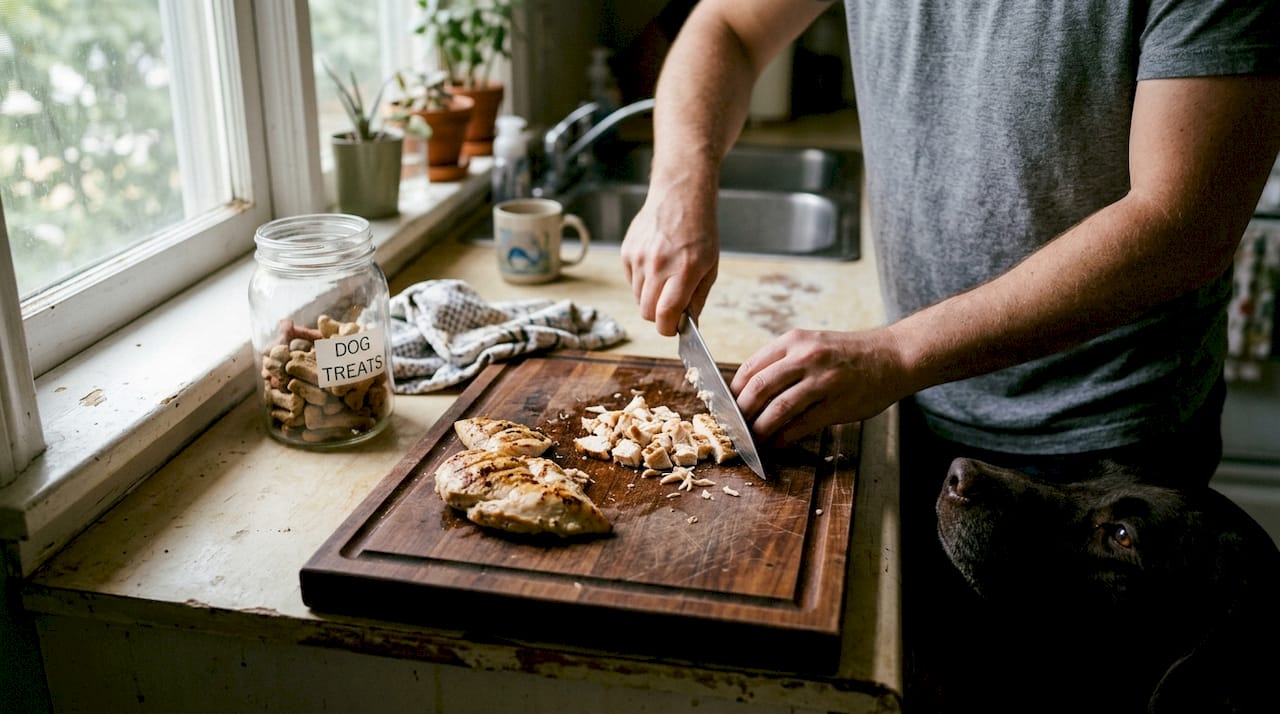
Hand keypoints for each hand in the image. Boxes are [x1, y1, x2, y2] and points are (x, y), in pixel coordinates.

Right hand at [620, 182, 720, 336]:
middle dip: (659, 317)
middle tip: (670, 308)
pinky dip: (641, 282)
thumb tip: (688, 323)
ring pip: (637, 298)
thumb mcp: (710, 266)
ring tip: (665, 279)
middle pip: (647, 312)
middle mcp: (658, 265)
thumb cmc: (700, 231)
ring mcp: (639, 258)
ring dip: (650, 298)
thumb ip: (698, 298)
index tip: (673, 329)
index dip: (668, 329)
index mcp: (684, 270)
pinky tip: (655, 265)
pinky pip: (630, 281)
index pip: (665, 315)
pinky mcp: (627, 252)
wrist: (679, 196)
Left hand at [731, 327, 910, 445]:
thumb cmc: (847, 354)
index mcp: (793, 341)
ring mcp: (823, 381)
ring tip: (753, 441)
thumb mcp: (811, 345)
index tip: (726, 408)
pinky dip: (784, 438)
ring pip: (778, 408)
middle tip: (735, 428)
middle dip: (741, 413)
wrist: (892, 357)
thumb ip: (782, 364)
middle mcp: (805, 357)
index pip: (750, 368)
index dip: (733, 393)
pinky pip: (802, 425)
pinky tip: (777, 444)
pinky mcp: (837, 404)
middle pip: (758, 388)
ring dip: (760, 429)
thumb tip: (748, 393)